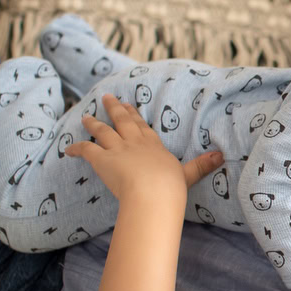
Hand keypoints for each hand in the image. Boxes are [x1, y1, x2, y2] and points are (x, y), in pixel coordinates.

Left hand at [64, 93, 223, 201]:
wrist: (153, 192)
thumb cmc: (171, 187)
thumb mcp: (189, 174)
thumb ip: (202, 165)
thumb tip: (222, 156)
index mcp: (154, 146)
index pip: (143, 127)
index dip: (135, 116)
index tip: (129, 106)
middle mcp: (135, 143)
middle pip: (123, 121)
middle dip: (115, 109)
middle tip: (108, 98)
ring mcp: (118, 149)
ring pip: (103, 131)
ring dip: (93, 123)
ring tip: (86, 116)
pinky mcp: (102, 160)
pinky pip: (86, 150)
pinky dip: (76, 148)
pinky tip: (67, 149)